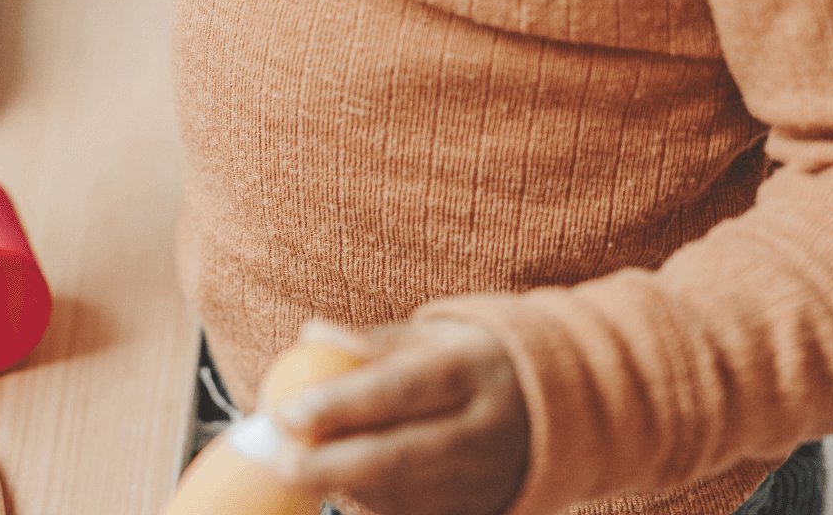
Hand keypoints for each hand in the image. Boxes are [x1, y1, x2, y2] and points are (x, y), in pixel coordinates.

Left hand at [269, 317, 527, 514]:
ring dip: (346, 486)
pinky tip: (347, 483)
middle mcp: (480, 429)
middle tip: (280, 462)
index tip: (288, 411)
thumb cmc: (466, 363)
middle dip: (331, 464)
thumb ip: (370, 341)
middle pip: (399, 455)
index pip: (397, 390)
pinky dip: (374, 504)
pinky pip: (417, 514)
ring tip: (303, 467)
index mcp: (467, 371)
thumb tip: (311, 335)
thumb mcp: (429, 337)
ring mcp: (484, 478)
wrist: (552, 408)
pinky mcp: (480, 510)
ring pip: (404, 494)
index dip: (341, 404)